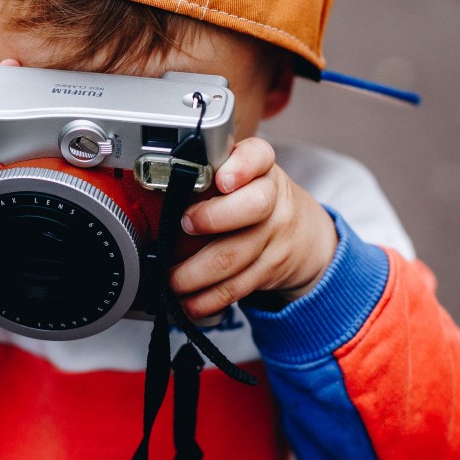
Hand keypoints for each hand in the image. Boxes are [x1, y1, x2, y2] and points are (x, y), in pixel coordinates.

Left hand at [169, 137, 338, 318]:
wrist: (304, 235)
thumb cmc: (255, 198)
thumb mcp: (242, 175)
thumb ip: (209, 173)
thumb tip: (155, 190)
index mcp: (260, 168)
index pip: (258, 156)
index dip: (242, 167)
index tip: (223, 180)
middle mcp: (273, 199)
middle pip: (252, 206)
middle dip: (213, 218)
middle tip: (184, 224)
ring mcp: (274, 236)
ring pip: (236, 254)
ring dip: (196, 272)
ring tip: (171, 279)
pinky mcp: (270, 269)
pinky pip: (238, 286)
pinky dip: (208, 298)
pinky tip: (189, 303)